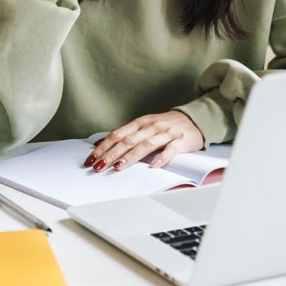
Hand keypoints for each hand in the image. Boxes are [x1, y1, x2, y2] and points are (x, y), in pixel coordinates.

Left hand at [84, 112, 204, 171]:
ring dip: (130, 156)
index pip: (118, 135)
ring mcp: (166, 133)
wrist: (194, 119)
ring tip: (118, 166)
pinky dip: (161, 158)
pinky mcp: (181, 141)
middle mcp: (151, 126)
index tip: (91, 159)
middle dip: (111, 154)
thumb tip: (102, 142)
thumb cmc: (166, 125)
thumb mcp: (145, 125)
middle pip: (128, 141)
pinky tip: (153, 166)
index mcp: (141, 123)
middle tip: (98, 167)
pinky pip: (170, 150)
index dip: (103, 147)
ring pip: (145, 145)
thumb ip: (126, 134)